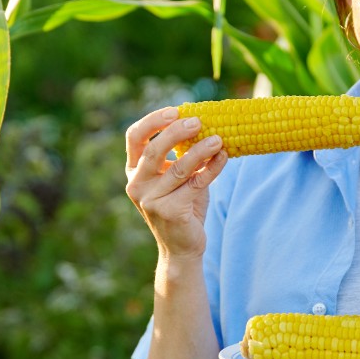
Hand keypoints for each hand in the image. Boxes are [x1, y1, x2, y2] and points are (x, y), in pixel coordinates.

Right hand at [125, 106, 227, 260]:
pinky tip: (224, 157)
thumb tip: (204, 124)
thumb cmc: (182, 206)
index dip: (153, 121)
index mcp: (134, 171)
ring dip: (200, 150)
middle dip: (176, 131)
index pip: (135, 138)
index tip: (175, 110)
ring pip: (179, 168)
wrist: (182, 247)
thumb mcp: (178, 177)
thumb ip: (183, 154)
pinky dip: (212, 168)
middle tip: (198, 121)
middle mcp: (137, 184)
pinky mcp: (170, 212)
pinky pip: (196, 183)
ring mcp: (151, 200)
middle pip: (153, 150)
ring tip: (219, 138)